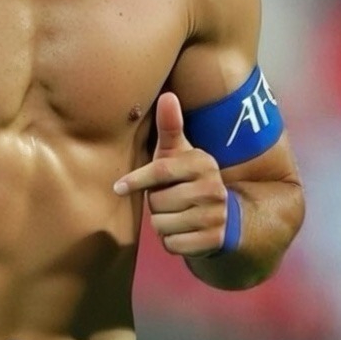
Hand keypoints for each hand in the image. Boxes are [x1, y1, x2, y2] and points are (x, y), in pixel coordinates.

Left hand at [114, 92, 229, 257]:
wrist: (223, 216)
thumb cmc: (187, 179)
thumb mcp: (178, 153)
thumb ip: (170, 127)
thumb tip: (167, 95)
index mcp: (203, 164)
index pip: (160, 172)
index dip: (136, 180)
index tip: (118, 187)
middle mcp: (214, 189)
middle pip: (157, 202)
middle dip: (156, 204)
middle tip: (169, 199)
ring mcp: (216, 216)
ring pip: (162, 225)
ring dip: (162, 223)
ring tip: (176, 214)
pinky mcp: (214, 241)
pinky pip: (172, 244)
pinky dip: (171, 241)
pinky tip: (183, 231)